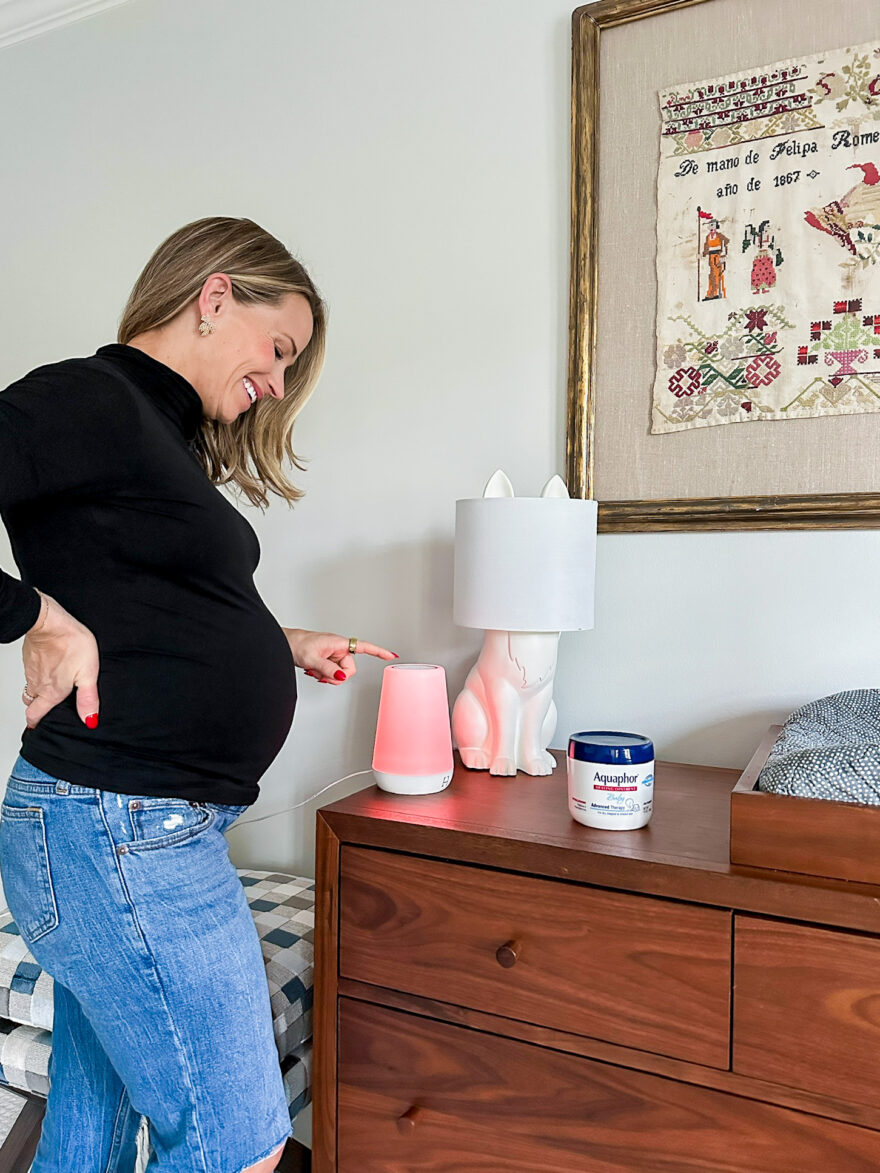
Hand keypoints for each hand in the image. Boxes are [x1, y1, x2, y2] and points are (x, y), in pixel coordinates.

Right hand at [22, 594, 100, 728]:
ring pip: (31, 688)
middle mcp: (37, 685)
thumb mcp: (87, 673)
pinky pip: (32, 673)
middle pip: (31, 704)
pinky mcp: (30, 658)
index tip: (40, 727)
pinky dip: (39, 675)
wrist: (49, 620)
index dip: (36, 724)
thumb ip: (88, 698)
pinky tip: (52, 668)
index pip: (34, 716)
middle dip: (38, 710)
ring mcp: (31, 671)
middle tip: (48, 710)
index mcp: (51, 692)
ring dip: (39, 692)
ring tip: (53, 689)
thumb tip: (89, 720)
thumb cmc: (70, 643)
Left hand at [282, 628, 397, 684]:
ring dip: (328, 676)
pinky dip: (324, 675)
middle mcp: (338, 647)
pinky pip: (332, 672)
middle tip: (322, 674)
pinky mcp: (327, 659)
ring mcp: (332, 653)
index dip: (378, 652)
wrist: (283, 643)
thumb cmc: (296, 644)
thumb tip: (342, 675)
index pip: (364, 647)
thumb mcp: (312, 659)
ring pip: (340, 672)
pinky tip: (313, 671)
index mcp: (338, 643)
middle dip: (337, 676)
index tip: (391, 655)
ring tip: (314, 670)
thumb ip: (328, 669)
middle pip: (349, 668)